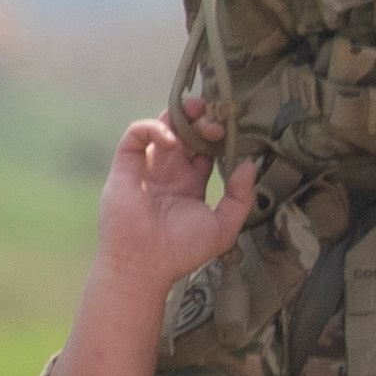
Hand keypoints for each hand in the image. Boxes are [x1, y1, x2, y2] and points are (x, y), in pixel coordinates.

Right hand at [96, 101, 258, 294]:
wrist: (145, 264)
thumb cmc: (184, 250)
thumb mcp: (223, 226)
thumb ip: (240, 197)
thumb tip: (250, 165)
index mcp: (191, 183)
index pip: (205, 151)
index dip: (218, 138)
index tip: (233, 131)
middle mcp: (169, 172)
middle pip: (184, 135)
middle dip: (200, 120)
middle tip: (216, 116)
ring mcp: (147, 167)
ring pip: (161, 129)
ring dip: (179, 116)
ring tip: (198, 112)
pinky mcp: (125, 166)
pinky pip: (136, 136)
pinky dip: (152, 128)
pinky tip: (171, 140)